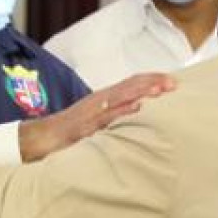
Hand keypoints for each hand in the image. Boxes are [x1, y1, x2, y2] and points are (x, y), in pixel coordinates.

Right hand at [19, 73, 176, 161]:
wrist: (42, 138)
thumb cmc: (71, 131)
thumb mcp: (98, 121)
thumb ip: (116, 115)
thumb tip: (139, 113)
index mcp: (105, 97)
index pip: (132, 83)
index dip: (151, 80)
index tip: (172, 81)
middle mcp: (100, 99)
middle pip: (129, 85)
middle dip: (152, 82)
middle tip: (174, 83)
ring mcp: (93, 111)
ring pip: (120, 96)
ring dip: (141, 92)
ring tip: (160, 90)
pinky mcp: (85, 125)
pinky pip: (106, 116)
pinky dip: (122, 111)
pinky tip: (136, 108)